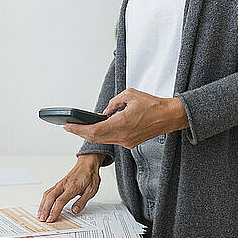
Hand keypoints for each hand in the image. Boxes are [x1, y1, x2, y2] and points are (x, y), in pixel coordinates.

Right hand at [38, 154, 103, 222]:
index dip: (54, 211)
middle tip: (42, 219)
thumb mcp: (91, 190)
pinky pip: (48, 192)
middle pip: (50, 198)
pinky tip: (42, 205)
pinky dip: (43, 200)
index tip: (51, 219)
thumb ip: (82, 201)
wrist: (87, 164)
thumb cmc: (89, 176)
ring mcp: (59, 184)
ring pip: (47, 194)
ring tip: (40, 214)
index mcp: (72, 187)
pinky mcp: (58, 184)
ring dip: (42, 205)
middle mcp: (63, 185)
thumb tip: (74, 211)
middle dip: (45, 209)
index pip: (60, 201)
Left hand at [64, 89, 188, 148]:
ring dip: (90, 135)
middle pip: (95, 138)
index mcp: (121, 123)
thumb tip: (104, 111)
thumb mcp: (130, 95)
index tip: (67, 127)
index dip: (78, 129)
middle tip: (69, 127)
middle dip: (80, 133)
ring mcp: (126, 141)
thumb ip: (113, 102)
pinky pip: (112, 140)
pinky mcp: (130, 143)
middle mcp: (123, 136)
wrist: (169, 116)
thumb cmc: (153, 104)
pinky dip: (102, 135)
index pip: (93, 130)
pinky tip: (96, 129)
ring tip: (79, 128)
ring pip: (103, 140)